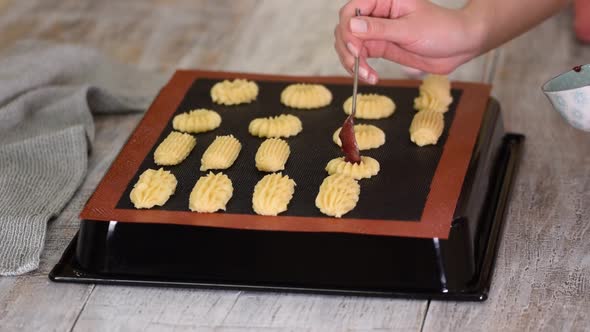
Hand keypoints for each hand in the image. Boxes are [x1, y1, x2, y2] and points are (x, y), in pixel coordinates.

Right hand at [334, 0, 484, 83]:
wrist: (459, 46)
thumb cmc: (442, 29)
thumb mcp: (410, 29)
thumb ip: (379, 29)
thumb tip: (351, 27)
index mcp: (384, 0)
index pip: (352, 9)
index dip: (348, 29)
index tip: (356, 48)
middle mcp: (377, 14)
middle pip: (345, 28)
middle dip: (347, 49)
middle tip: (357, 65)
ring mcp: (377, 32)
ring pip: (349, 45)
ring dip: (352, 62)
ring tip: (366, 76)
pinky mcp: (380, 47)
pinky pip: (360, 57)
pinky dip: (360, 69)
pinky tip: (370, 77)